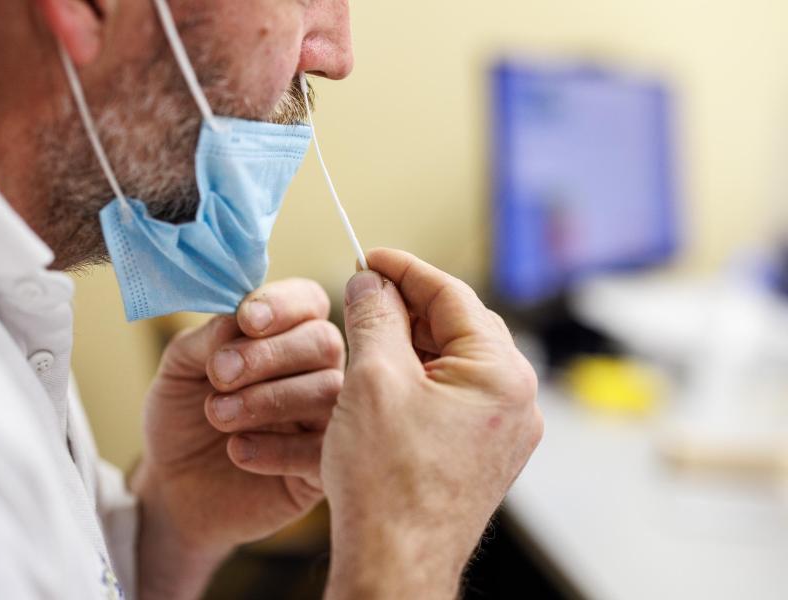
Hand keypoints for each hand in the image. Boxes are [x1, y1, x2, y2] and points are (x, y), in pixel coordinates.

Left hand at [131, 279, 344, 598]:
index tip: (246, 320)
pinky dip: (278, 449)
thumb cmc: (183, 419)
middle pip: (324, 342)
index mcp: (288, 334)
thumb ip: (207, 339)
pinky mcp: (322, 467)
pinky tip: (237, 451)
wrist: (173, 490)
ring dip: (268, 399)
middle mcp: (316, 371)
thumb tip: (236, 320)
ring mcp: (325, 419)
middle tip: (218, 375)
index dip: (284, 305)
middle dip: (270, 354)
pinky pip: (322, 450)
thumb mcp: (179, 371)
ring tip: (218, 416)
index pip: (308, 301)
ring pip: (328, 392)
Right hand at [322, 249, 542, 599]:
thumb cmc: (388, 484)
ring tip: (364, 337)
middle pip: (457, 327)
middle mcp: (514, 400)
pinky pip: (453, 396)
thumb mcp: (373, 380)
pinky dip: (418, 379)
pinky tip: (382, 379)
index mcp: (500, 373)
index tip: (371, 258)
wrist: (395, 564)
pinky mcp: (483, 452)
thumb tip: (370, 283)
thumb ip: (375, 316)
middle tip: (361, 296)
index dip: (405, 270)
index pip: (453, 295)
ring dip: (408, 344)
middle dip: (406, 307)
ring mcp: (502, 430)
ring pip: (453, 362)